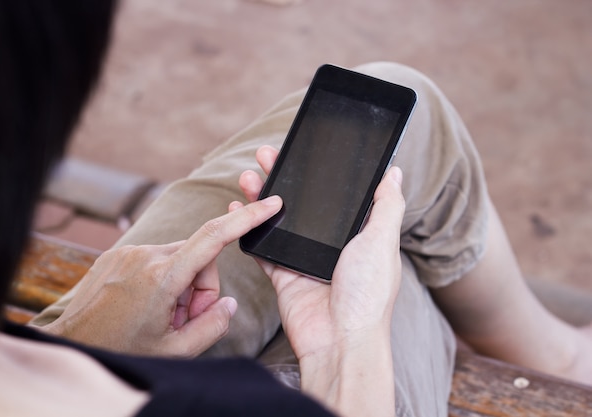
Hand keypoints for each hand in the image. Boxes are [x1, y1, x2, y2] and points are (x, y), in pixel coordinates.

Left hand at [42, 195, 282, 356]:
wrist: (70, 346)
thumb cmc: (121, 351)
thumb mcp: (176, 350)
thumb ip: (213, 325)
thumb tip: (228, 303)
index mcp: (163, 277)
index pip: (215, 236)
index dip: (248, 218)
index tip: (270, 203)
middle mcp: (146, 256)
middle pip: (199, 256)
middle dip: (202, 286)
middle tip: (185, 318)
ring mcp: (128, 253)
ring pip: (177, 257)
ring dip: (180, 284)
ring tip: (161, 316)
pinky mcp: (116, 255)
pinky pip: (154, 258)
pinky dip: (161, 279)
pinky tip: (145, 305)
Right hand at [237, 146, 404, 416]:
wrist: (340, 341)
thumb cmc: (368, 294)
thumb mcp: (382, 242)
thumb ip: (387, 206)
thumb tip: (394, 173)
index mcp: (356, 234)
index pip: (334, 194)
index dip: (319, 171)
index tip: (303, 150)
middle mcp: (330, 244)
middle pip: (302, 202)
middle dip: (283, 176)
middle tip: (267, 154)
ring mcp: (304, 259)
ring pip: (278, 220)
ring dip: (261, 197)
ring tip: (248, 175)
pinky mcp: (284, 275)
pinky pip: (262, 248)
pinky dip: (248, 229)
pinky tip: (236, 208)